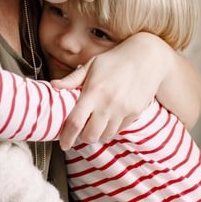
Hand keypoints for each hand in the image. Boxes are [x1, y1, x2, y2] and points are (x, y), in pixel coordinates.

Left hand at [51, 33, 168, 149]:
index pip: (75, 122)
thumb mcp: (91, 64)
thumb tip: (53, 86)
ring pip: (105, 135)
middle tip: (81, 129)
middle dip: (83, 136)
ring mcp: (123, 110)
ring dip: (98, 132)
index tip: (63, 143)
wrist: (146, 57)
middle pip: (91, 136)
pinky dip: (112, 127)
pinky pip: (120, 129)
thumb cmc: (115, 59)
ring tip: (97, 120)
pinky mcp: (135, 113)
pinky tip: (111, 115)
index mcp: (94, 91)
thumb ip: (72, 79)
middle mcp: (108, 103)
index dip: (67, 137)